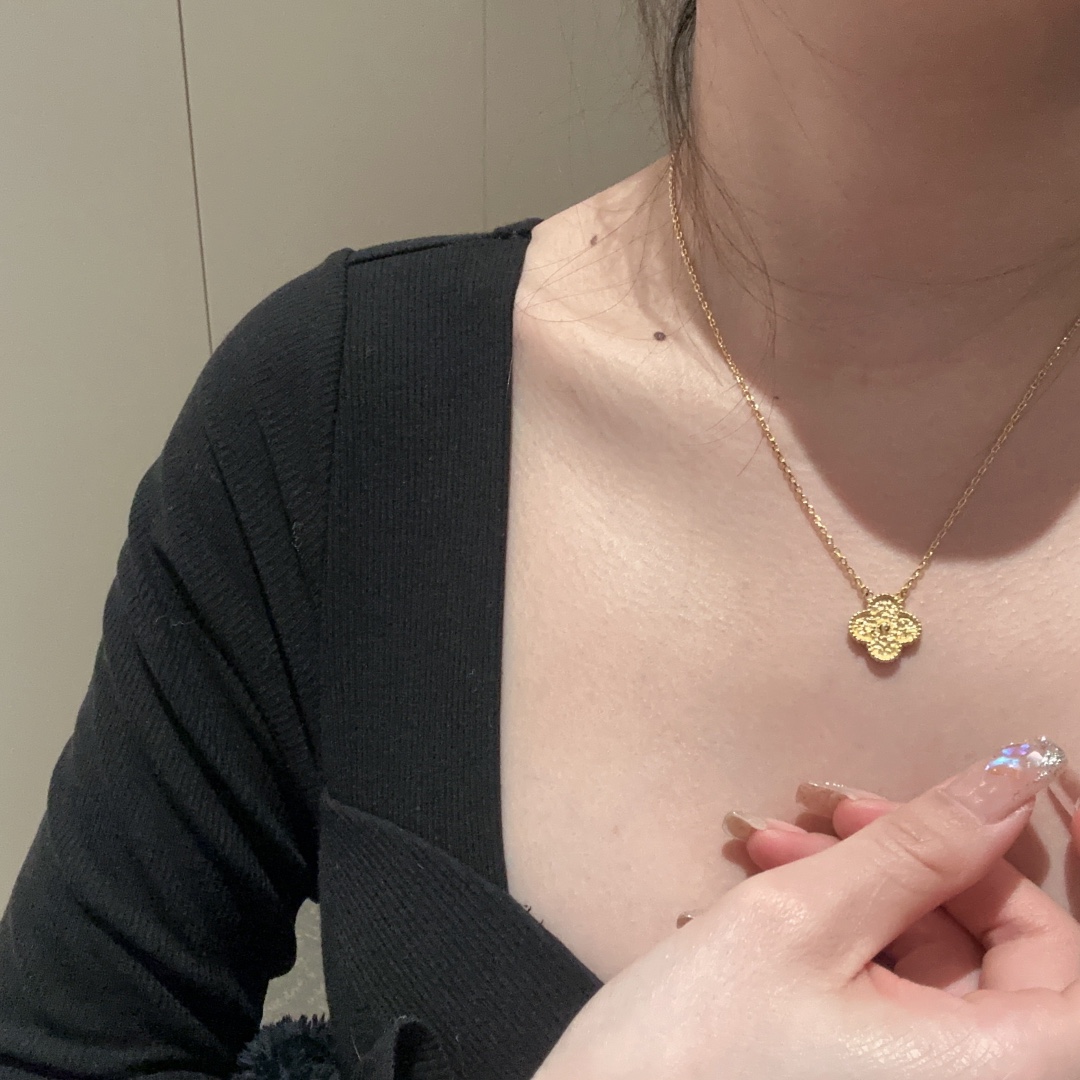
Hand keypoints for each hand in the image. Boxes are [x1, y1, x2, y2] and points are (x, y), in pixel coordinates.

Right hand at [533, 738, 1079, 1079]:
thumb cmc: (694, 1053)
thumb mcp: (801, 923)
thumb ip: (918, 846)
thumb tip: (1011, 777)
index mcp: (1002, 1074)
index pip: (1071, 949)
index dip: (1047, 856)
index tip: (1012, 786)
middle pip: (1004, 949)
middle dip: (918, 862)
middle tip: (833, 812)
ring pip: (938, 963)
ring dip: (864, 889)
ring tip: (772, 848)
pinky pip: (896, 994)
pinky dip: (847, 935)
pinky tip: (775, 889)